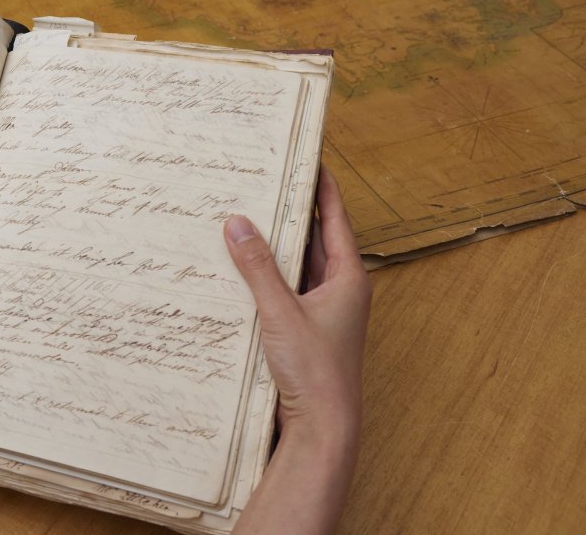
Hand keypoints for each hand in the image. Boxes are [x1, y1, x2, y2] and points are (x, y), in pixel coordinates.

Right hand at [225, 167, 370, 533]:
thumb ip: (257, 267)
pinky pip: (281, 292)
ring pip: (295, 267)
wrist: (323, 430)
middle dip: (289, 212)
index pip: (334, 218)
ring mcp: (320, 312)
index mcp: (348, 279)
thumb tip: (237, 222)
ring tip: (243, 216)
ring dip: (272, 247)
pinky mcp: (301, 332)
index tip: (309, 155)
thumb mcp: (281, 312)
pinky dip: (263, 277)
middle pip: (312, 239)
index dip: (321, 186)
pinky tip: (237, 269)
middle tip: (263, 180)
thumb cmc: (316, 373)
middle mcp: (338, 291)